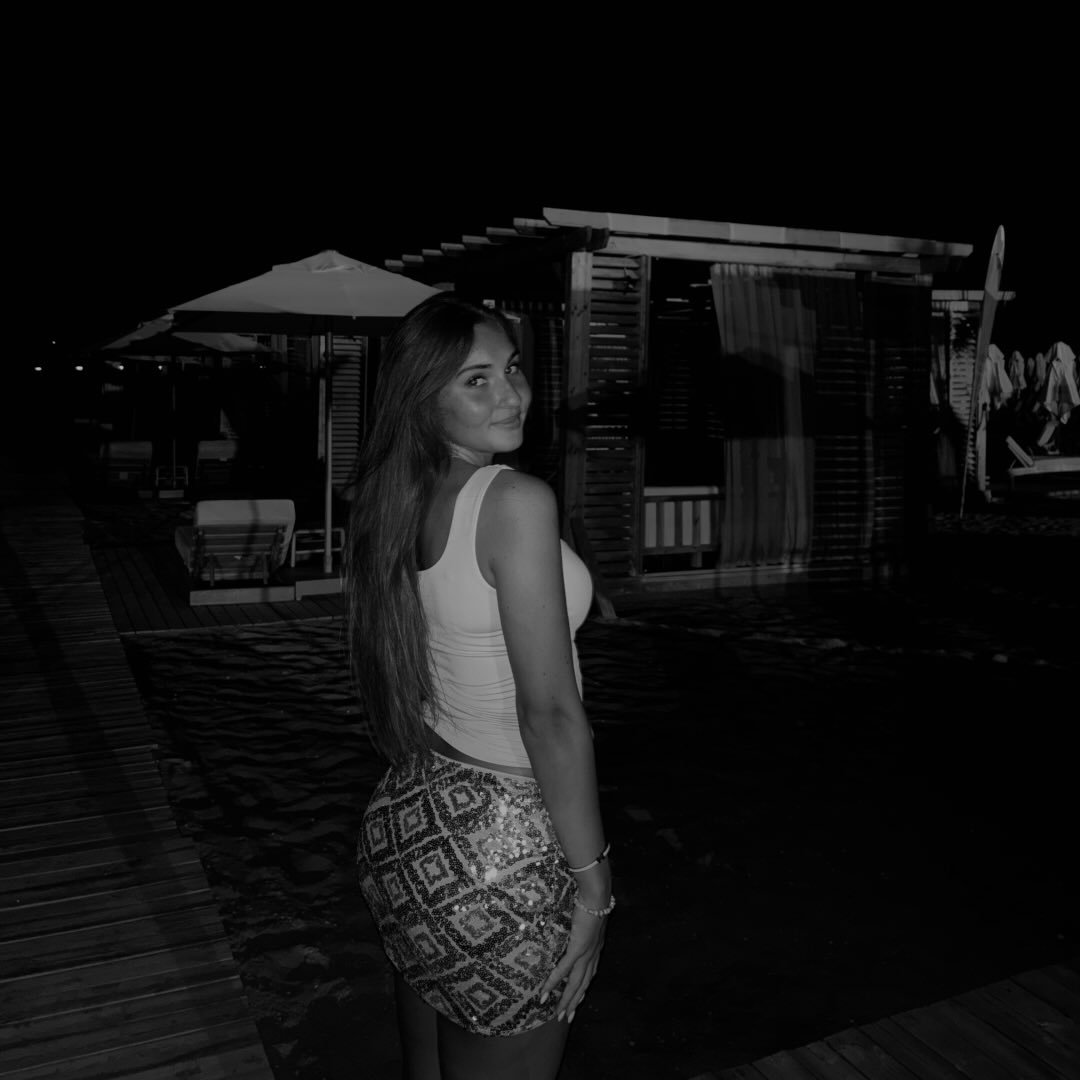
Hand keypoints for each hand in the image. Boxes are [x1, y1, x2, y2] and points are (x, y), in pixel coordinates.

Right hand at [538, 901, 607, 1022]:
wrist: (596, 897)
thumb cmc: (592, 903)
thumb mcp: (590, 919)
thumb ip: (583, 928)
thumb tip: (574, 929)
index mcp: (596, 950)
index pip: (589, 975)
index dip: (583, 990)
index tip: (577, 1001)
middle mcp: (593, 956)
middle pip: (583, 985)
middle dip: (574, 1002)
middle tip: (566, 1018)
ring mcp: (586, 954)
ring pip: (575, 984)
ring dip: (566, 1000)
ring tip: (558, 1014)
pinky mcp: (578, 949)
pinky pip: (563, 970)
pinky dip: (554, 983)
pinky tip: (545, 992)